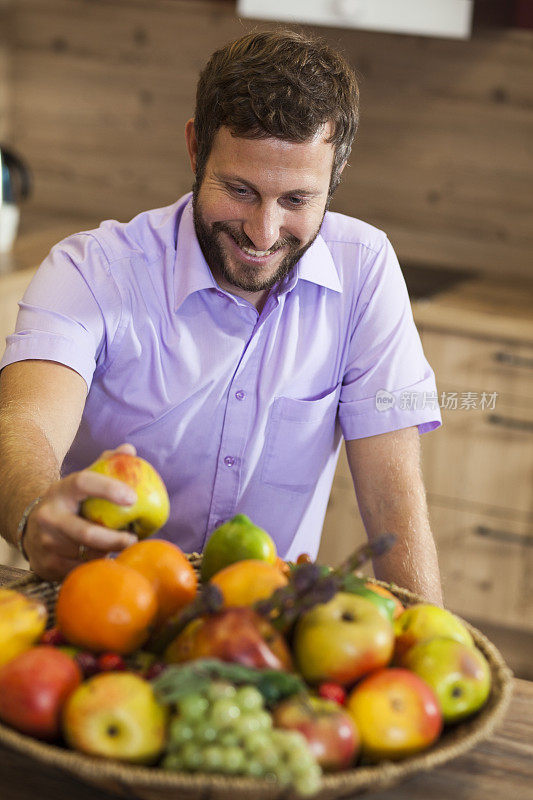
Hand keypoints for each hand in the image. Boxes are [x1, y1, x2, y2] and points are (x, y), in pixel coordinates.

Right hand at [23, 444, 139, 580]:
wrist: (31, 527)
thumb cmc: (70, 501)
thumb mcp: (81, 482)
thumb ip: (105, 464)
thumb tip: (130, 450)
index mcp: (62, 490)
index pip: (83, 483)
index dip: (109, 489)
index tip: (133, 498)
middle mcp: (49, 516)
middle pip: (86, 532)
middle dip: (114, 539)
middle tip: (133, 538)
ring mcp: (46, 542)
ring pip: (85, 554)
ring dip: (108, 553)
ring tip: (121, 548)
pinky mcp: (46, 565)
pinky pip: (79, 569)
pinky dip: (96, 565)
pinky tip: (106, 559)